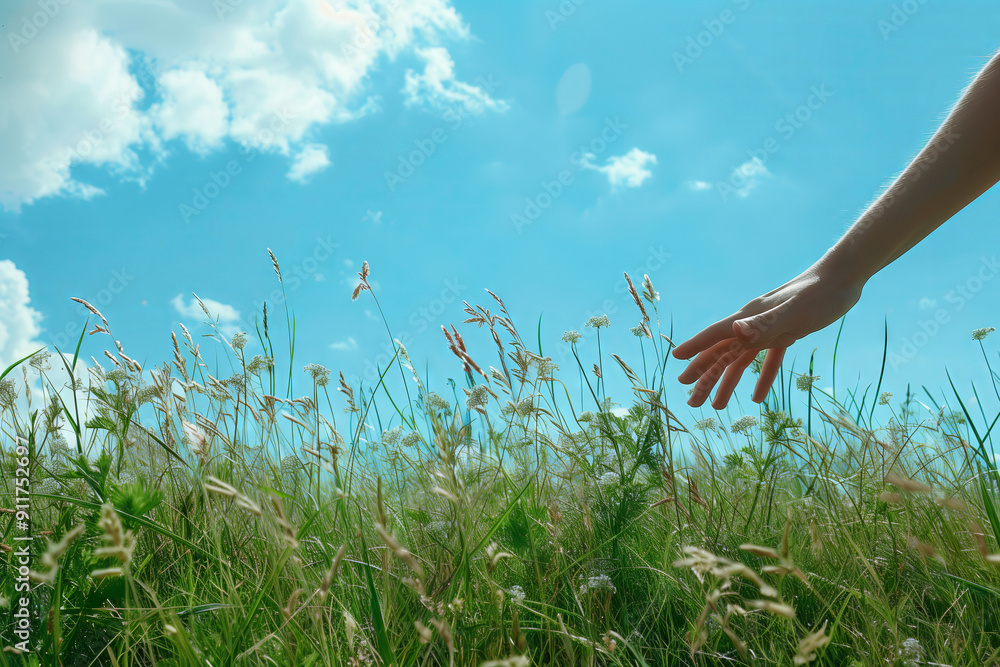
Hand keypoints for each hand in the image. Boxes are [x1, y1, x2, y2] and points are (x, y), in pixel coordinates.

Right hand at [672, 263, 864, 408]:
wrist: (843, 278)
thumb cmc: (820, 294)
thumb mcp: (795, 312)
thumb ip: (764, 323)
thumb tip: (736, 334)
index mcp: (749, 317)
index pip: (715, 336)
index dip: (695, 349)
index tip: (676, 362)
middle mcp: (753, 324)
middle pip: (722, 353)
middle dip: (705, 375)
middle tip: (689, 399)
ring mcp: (768, 329)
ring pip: (741, 360)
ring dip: (728, 382)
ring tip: (717, 406)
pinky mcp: (786, 334)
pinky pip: (768, 360)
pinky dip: (762, 378)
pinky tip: (758, 397)